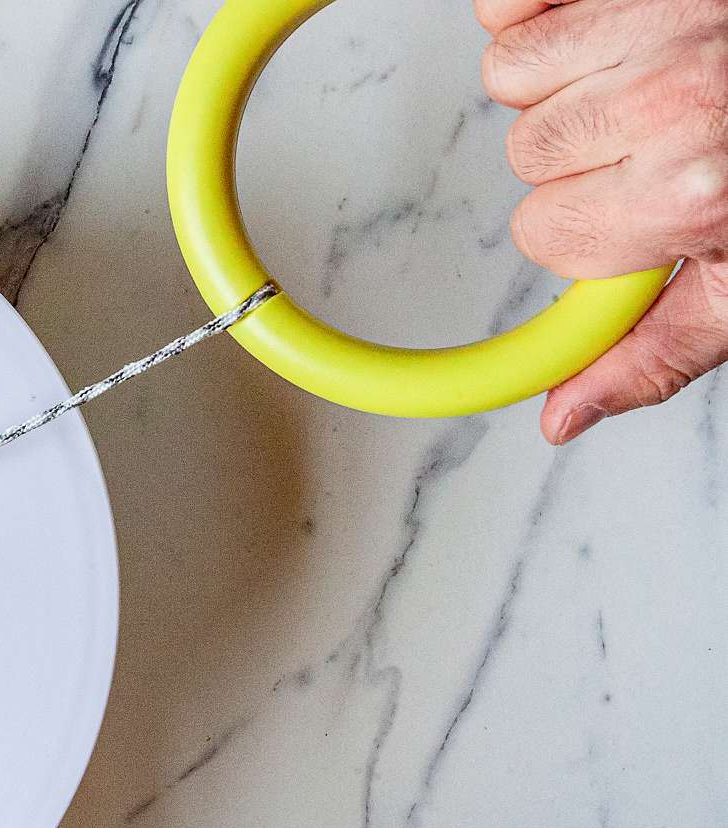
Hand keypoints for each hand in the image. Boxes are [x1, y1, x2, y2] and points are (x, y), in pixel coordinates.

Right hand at [477, 0, 727, 442]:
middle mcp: (674, 97)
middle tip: (653, 134)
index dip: (587, 225)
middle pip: (527, 150)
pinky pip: (508, 1)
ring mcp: (656, 16)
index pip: (545, 232)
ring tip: (637, 75)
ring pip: (512, 73)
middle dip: (577, 150)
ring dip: (558, 77)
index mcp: (690, 191)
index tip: (638, 207)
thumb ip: (652, 351)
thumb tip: (561, 414)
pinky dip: (531, 11)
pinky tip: (598, 27)